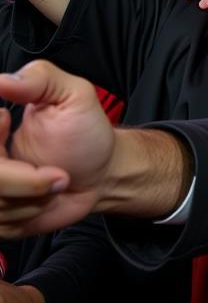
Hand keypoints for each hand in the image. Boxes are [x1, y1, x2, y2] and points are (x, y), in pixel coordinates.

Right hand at [0, 61, 116, 237]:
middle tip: (54, 172)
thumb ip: (40, 79)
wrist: (103, 173)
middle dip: (21, 179)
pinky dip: (28, 213)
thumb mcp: (73, 95)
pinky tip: (43, 197)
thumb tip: (3, 79)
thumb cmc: (86, 133)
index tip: (7, 122)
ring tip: (53, 178)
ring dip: (31, 195)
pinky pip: (0, 223)